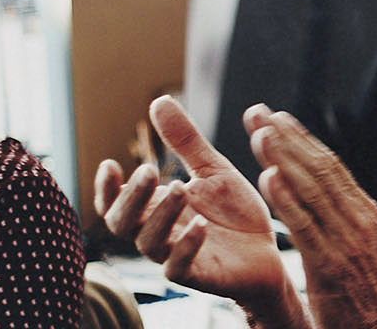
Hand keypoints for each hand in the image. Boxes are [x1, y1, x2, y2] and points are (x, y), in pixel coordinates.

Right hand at [95, 96, 290, 306]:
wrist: (269, 250)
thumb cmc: (234, 213)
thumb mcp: (212, 170)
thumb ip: (185, 141)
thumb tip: (159, 100)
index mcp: (154, 210)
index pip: (115, 203)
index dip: (107, 188)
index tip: (110, 164)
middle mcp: (158, 234)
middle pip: (123, 223)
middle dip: (131, 197)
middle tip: (149, 171)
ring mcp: (176, 257)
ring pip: (148, 243)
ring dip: (160, 216)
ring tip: (179, 189)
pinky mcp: (200, 276)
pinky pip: (181, 267)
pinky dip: (187, 246)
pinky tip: (200, 225)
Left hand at [251, 108, 376, 328]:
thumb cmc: (362, 293)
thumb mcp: (357, 246)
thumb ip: (341, 217)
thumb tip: (319, 190)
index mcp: (363, 212)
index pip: (330, 165)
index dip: (301, 139)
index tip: (276, 117)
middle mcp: (357, 219)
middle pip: (320, 168)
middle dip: (287, 138)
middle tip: (259, 113)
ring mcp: (346, 240)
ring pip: (313, 190)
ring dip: (284, 159)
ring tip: (260, 134)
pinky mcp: (331, 264)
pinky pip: (305, 226)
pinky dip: (286, 200)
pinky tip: (267, 180)